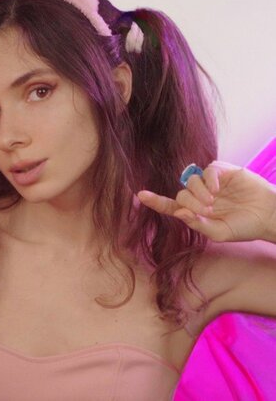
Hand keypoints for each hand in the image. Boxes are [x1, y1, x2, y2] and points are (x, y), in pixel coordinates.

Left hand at [137, 161, 275, 242]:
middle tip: (207, 210)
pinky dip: (209, 179)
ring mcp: (210, 183)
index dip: (155, 201)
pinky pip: (208, 170)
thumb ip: (198, 224)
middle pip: (181, 194)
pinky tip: (218, 190)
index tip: (140, 195)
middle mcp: (199, 196)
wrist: (268, 216)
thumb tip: (180, 213)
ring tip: (213, 202)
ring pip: (191, 181)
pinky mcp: (223, 172)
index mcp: (195, 211)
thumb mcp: (219, 233)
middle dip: (190, 202)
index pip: (170, 206)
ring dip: (198, 192)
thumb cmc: (243, 227)